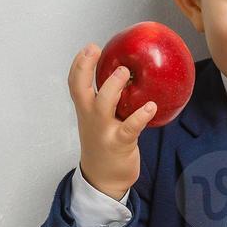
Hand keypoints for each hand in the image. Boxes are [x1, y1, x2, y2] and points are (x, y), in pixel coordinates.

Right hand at [69, 43, 154, 201]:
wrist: (102, 179)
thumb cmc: (104, 144)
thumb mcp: (99, 120)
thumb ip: (109, 100)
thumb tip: (131, 75)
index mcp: (85, 110)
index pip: (75, 83)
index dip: (79, 64)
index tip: (89, 47)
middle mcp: (91, 118)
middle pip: (81, 89)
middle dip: (86, 68)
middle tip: (97, 50)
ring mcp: (104, 130)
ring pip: (103, 104)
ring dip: (113, 86)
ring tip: (125, 72)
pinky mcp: (120, 143)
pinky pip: (130, 127)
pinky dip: (141, 116)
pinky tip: (151, 106)